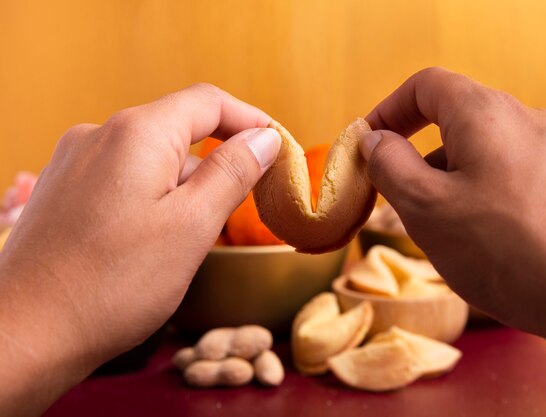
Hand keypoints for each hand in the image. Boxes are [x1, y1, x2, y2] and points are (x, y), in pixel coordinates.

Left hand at [0, 84, 280, 415]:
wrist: (24, 333)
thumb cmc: (112, 285)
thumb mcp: (192, 227)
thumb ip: (233, 173)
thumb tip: (264, 138)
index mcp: (137, 133)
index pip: (208, 102)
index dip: (250, 119)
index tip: (278, 146)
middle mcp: (100, 134)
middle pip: (179, 128)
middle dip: (218, 159)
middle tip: (244, 204)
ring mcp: (75, 161)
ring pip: (152, 157)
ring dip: (184, 185)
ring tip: (191, 237)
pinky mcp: (64, 189)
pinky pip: (124, 177)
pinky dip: (153, 196)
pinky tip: (152, 240)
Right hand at [361, 67, 545, 404]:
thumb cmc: (508, 251)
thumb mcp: (426, 208)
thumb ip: (389, 166)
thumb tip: (375, 140)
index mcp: (485, 114)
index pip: (425, 86)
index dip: (388, 110)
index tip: (367, 144)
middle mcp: (526, 120)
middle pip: (455, 122)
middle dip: (418, 158)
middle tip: (401, 201)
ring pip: (483, 154)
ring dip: (451, 183)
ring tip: (447, 235)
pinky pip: (511, 177)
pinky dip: (483, 197)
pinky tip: (488, 243)